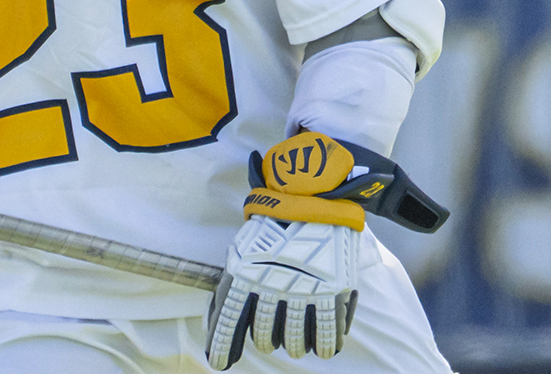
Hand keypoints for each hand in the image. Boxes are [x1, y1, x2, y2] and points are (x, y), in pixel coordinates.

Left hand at [205, 129, 385, 366]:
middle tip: (269, 336)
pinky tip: (323, 345)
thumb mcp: (244, 246)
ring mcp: (305, 290)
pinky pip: (328, 334)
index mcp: (245, 271)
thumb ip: (233, 282)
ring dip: (293, 344)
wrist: (314, 194)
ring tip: (296, 340)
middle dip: (265, 340)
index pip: (230, 319)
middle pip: (265, 336)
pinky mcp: (334, 290)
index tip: (219, 363)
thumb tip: (216, 321)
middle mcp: (273, 285)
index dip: (222, 345)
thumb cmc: (274, 221)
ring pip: (295, 341)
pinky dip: (325, 344)